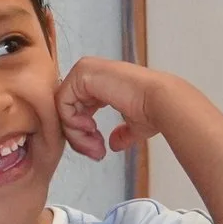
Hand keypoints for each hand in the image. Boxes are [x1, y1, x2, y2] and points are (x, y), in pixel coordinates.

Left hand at [56, 57, 178, 160]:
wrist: (160, 102)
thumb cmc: (152, 110)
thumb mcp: (133, 125)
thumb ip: (121, 133)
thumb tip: (115, 144)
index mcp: (101, 82)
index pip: (77, 109)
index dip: (83, 134)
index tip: (99, 151)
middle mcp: (90, 73)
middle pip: (67, 110)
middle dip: (79, 137)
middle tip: (96, 153)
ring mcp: (84, 71)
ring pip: (63, 109)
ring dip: (76, 134)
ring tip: (96, 147)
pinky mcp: (81, 74)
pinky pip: (62, 104)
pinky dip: (72, 122)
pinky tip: (91, 130)